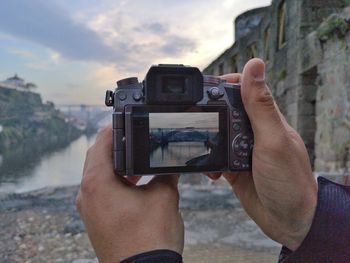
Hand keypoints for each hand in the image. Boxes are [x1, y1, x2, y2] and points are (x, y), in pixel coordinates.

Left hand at [76, 125, 183, 261]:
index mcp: (97, 183)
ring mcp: (90, 210)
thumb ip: (167, 172)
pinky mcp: (96, 221)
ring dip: (117, 166)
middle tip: (134, 138)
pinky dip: (115, 182)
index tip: (124, 121)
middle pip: (97, 159)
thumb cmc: (149, 238)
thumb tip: (171, 164)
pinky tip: (134, 185)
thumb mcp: (165, 195)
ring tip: (138, 162)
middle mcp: (87, 194)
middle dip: (115, 146)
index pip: (101, 144)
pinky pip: (102, 192)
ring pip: (99, 176)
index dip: (113, 129)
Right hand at [211, 59, 317, 250]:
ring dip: (208, 140)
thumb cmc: (289, 180)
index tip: (206, 85)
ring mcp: (243, 150)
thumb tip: (254, 65)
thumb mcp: (272, 139)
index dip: (225, 83)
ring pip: (218, 134)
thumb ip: (260, 105)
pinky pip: (216, 157)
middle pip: (226, 110)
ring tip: (200, 146)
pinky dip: (209, 162)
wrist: (289, 221)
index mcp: (266, 119)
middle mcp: (255, 131)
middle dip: (209, 112)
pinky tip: (211, 171)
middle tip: (193, 118)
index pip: (244, 90)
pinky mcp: (235, 167)